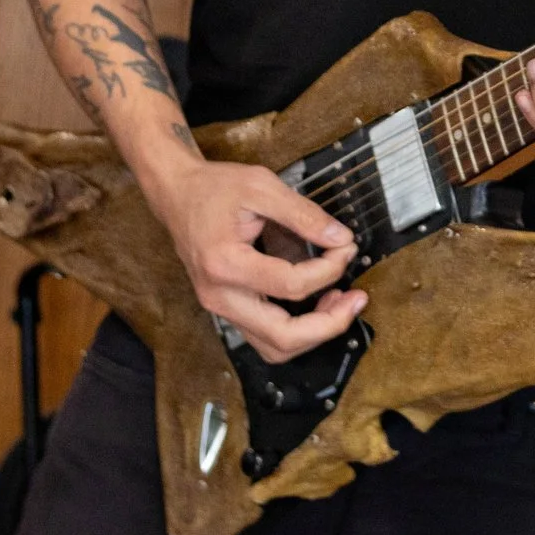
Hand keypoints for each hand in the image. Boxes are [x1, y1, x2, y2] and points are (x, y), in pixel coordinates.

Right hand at [147, 157, 365, 361]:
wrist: (177, 195)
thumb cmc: (214, 188)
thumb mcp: (261, 187)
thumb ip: (304, 214)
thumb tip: (341, 239)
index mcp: (225, 264)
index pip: (291, 285)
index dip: (329, 270)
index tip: (346, 247)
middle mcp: (219, 296)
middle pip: (282, 336)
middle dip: (328, 324)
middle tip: (357, 300)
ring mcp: (221, 307)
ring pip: (274, 347)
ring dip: (314, 333)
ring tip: (340, 303)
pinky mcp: (227, 308)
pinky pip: (265, 335)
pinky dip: (297, 329)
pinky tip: (318, 303)